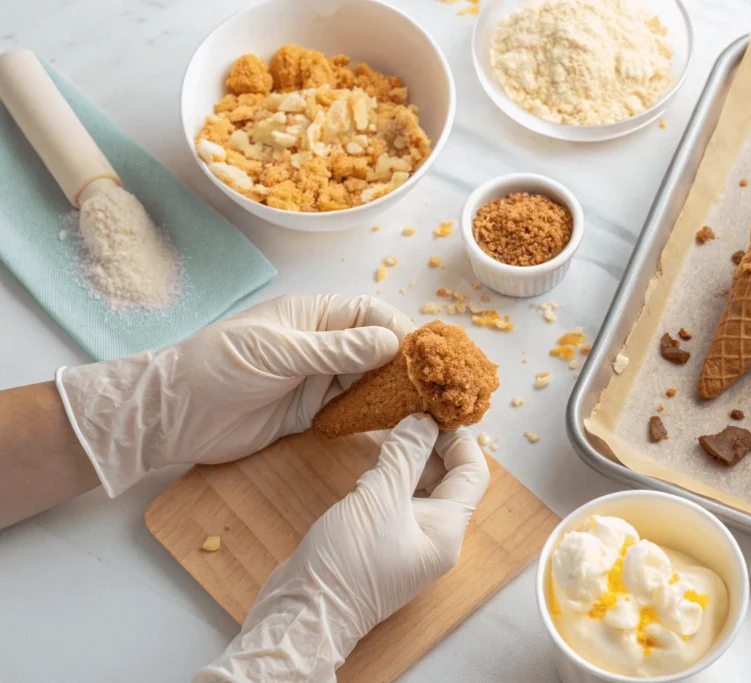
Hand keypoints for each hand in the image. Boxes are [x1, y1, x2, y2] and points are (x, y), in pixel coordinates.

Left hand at [57, 294, 413, 495]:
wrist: (175, 414)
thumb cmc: (219, 366)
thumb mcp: (279, 352)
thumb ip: (335, 350)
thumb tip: (390, 341)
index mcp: (314, 315)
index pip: (371, 314)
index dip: (402, 332)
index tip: (427, 356)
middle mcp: (323, 344)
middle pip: (378, 349)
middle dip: (406, 365)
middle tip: (437, 387)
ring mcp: (318, 379)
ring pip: (370, 381)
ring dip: (395, 392)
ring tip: (427, 409)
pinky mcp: (312, 412)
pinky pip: (353, 410)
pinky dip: (374, 416)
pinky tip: (396, 426)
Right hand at [194, 415, 489, 681]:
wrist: (304, 612)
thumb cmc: (348, 563)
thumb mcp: (379, 498)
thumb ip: (404, 455)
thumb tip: (423, 420)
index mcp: (446, 529)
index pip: (472, 473)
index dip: (459, 438)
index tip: (434, 411)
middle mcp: (433, 536)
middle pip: (447, 478)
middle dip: (430, 444)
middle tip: (407, 413)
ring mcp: (407, 540)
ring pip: (418, 487)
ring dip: (407, 458)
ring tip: (389, 430)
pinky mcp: (380, 541)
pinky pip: (395, 500)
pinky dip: (387, 477)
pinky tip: (370, 464)